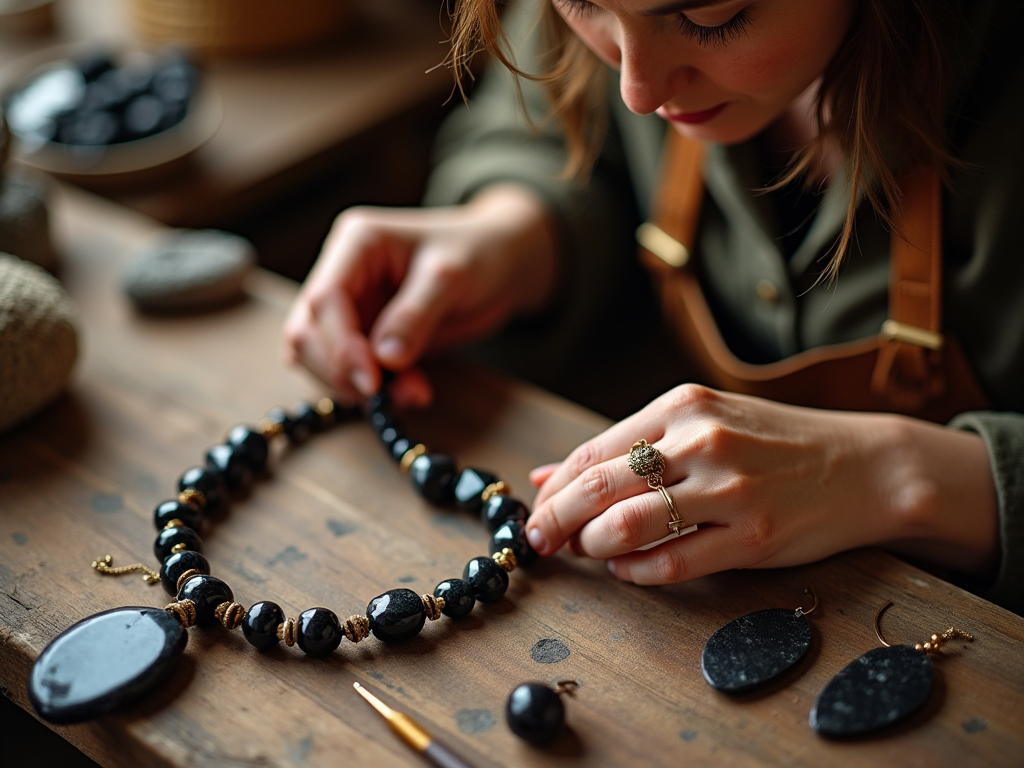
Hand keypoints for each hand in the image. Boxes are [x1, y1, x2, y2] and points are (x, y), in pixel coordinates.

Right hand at [283, 186, 557, 405]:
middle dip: (343, 371)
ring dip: (356, 386)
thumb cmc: (481, 253)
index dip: (340, 346)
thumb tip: (385, 359)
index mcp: (357, 242)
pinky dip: (372, 389)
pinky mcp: (365, 334)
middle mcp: (344, 272)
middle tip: (393, 396)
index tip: (371, 382)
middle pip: (309, 331)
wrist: (503, 262)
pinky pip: (350, 369)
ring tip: (413, 394)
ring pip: (321, 357)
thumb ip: (415, 314)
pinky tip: (409, 391)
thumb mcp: (453, 277)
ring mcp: (352, 305)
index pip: (324, 299)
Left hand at [526, 384, 998, 583]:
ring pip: (627, 525)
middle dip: (555, 520)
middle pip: (598, 486)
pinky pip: (674, 562)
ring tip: (587, 552)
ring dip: (591, 546)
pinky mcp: (756, 536)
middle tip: (539, 542)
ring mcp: (731, 489)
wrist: (867, 465)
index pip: (592, 451)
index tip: (534, 511)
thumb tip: (545, 474)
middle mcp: (702, 440)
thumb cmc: (774, 444)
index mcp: (683, 406)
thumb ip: (624, 447)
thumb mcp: (700, 424)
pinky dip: (637, 572)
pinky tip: (628, 570)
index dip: (553, 488)